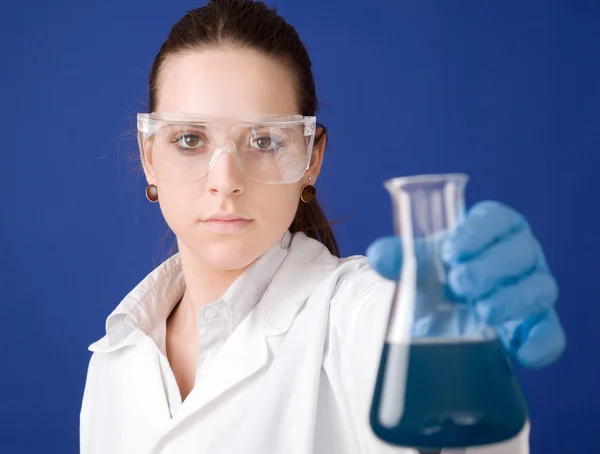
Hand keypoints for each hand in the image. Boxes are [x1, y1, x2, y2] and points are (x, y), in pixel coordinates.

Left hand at [366, 200, 565, 368]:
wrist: (446, 312)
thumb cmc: (438, 275)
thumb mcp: (419, 264)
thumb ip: (399, 257)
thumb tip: (379, 255)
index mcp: (493, 229)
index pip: (497, 219)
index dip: (478, 232)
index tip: (451, 251)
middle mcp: (520, 255)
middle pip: (521, 252)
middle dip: (491, 268)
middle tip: (459, 284)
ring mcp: (533, 289)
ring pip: (539, 290)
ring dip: (511, 300)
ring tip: (481, 312)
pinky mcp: (539, 326)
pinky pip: (551, 335)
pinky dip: (540, 343)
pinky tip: (518, 350)